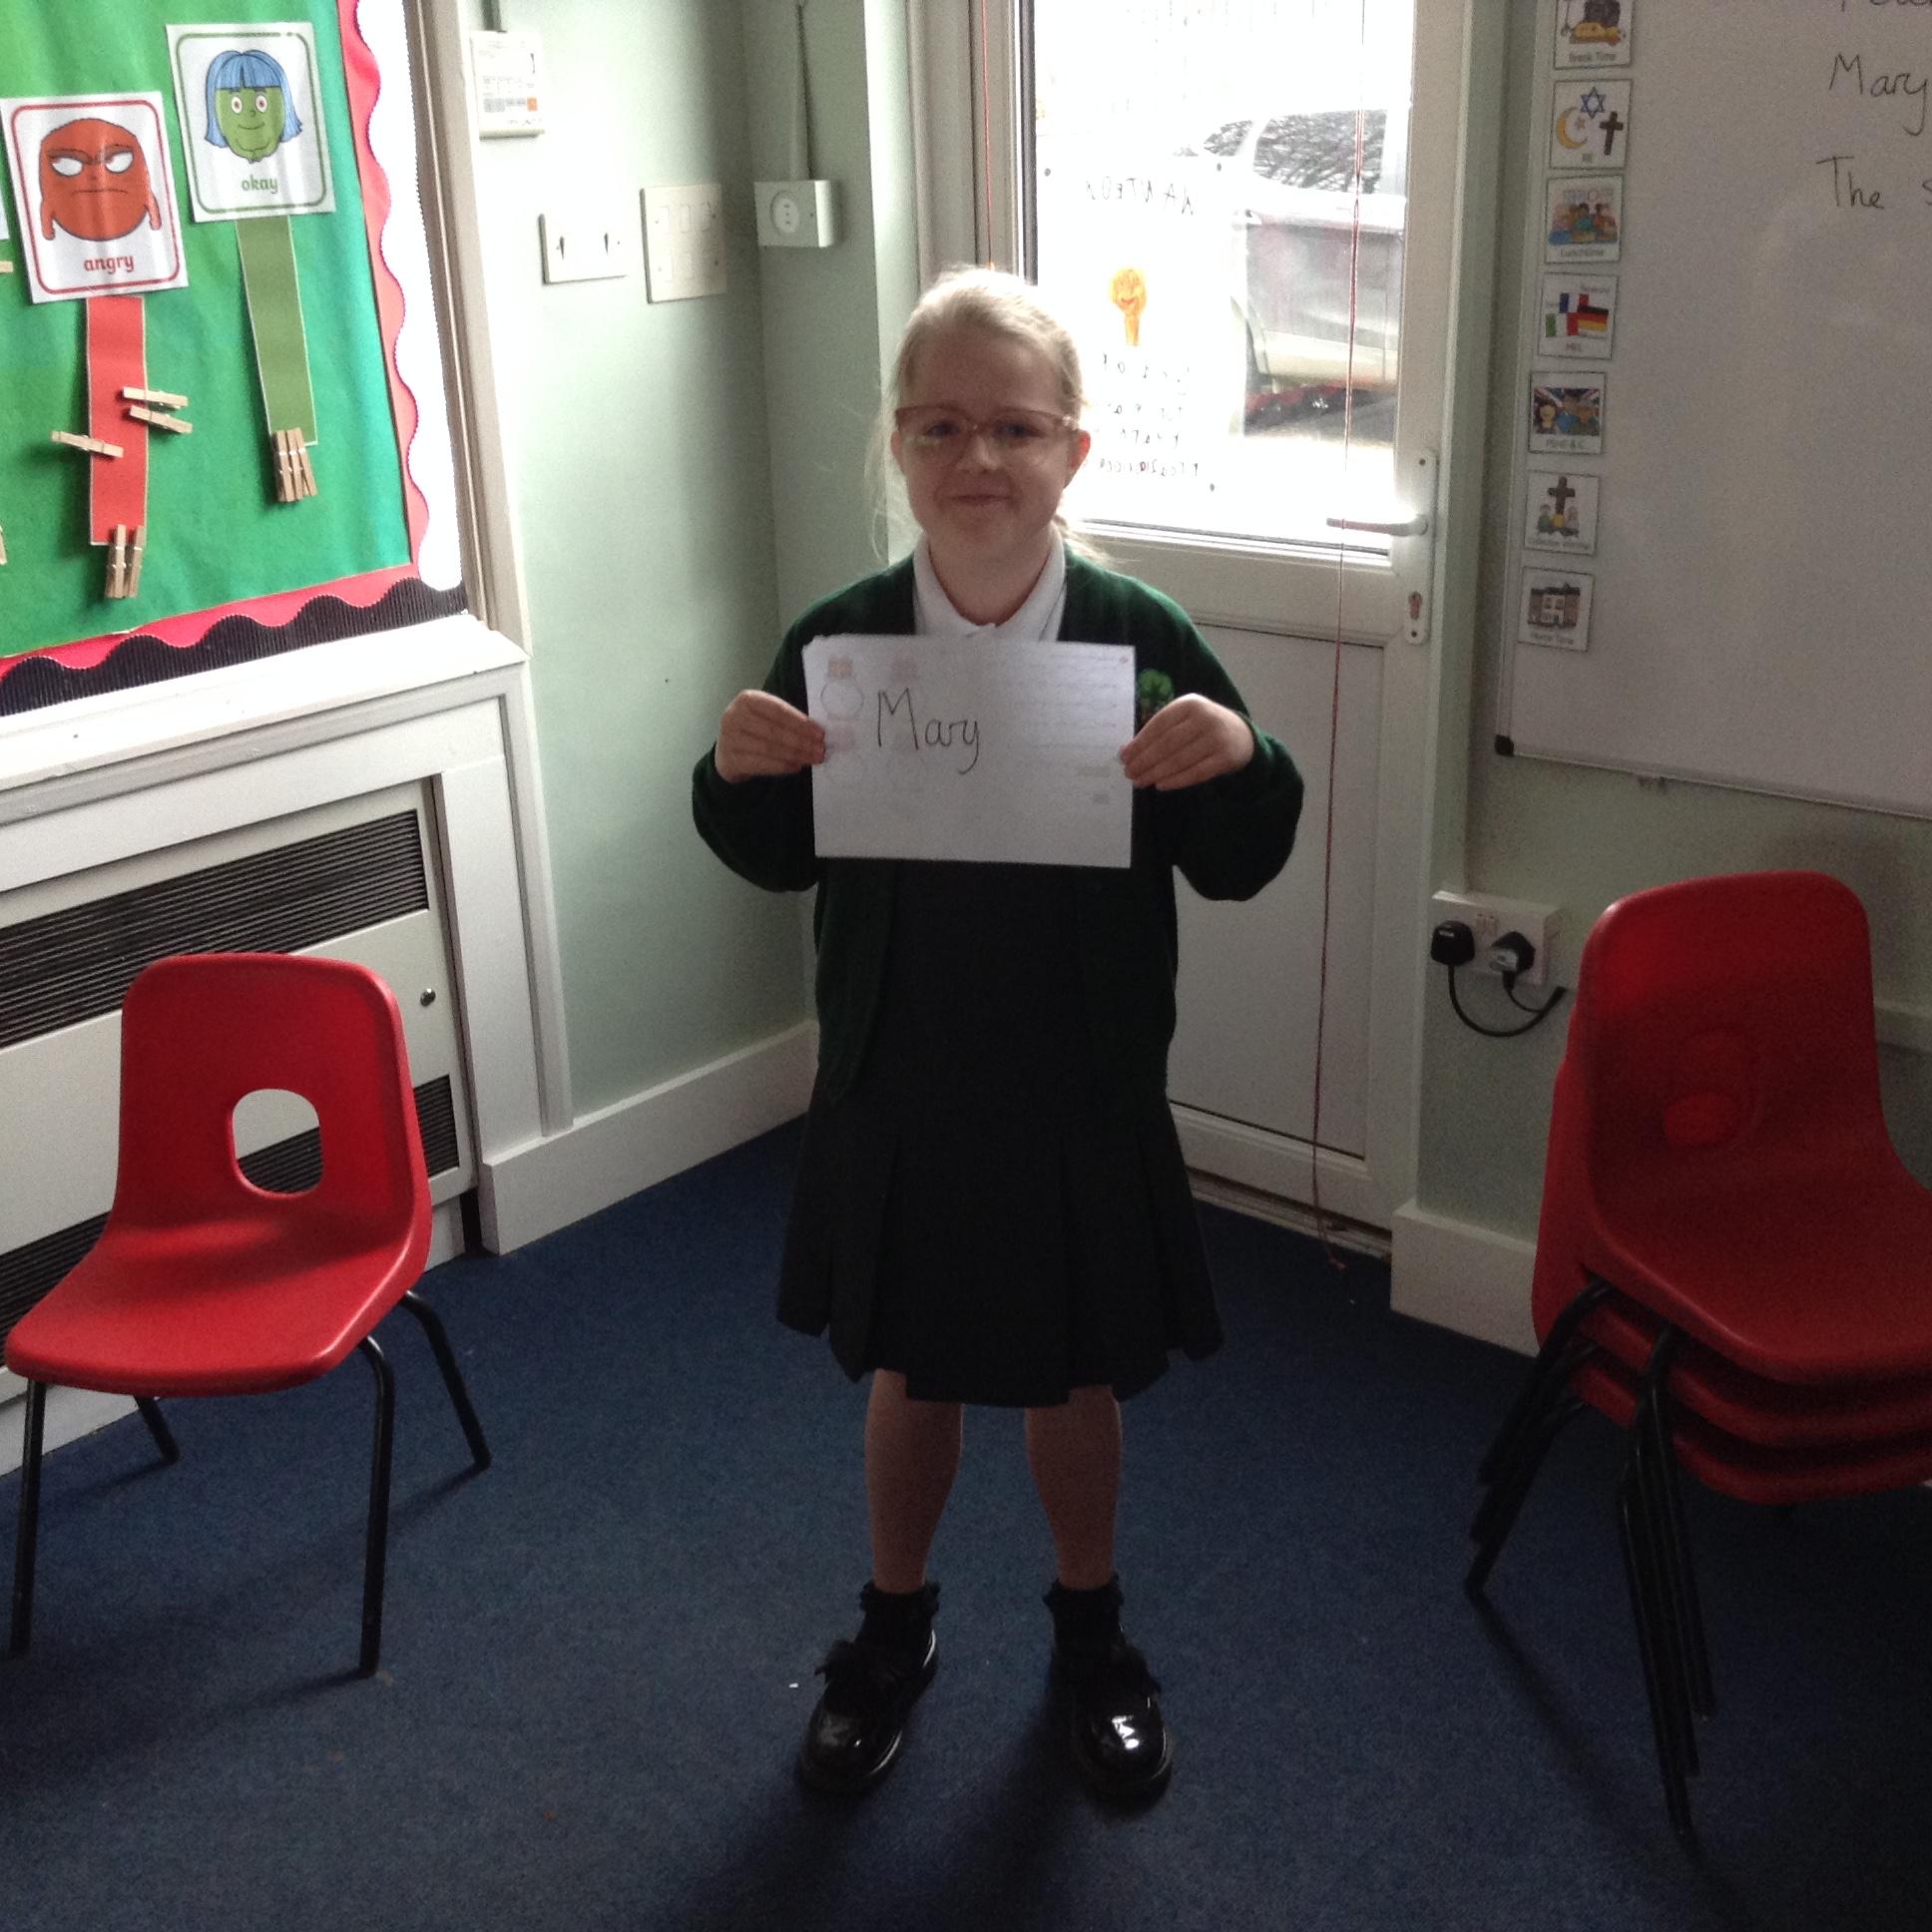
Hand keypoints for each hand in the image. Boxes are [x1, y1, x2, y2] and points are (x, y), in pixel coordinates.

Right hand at [715, 690, 825, 782]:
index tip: (820, 733)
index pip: (779, 711)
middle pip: (774, 731)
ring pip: (769, 749)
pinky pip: (761, 764)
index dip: (801, 723)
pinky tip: (796, 766)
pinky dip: (781, 766)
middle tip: (820, 750)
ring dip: (795, 755)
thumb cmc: (754, 728)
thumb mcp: (766, 715)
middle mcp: (735, 716)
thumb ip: (787, 719)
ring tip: (812, 759)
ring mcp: (730, 739)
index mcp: (748, 699)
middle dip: (801, 742)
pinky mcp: (730, 759)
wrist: (728, 749)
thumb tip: (816, 732)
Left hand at [1120, 694, 1254, 790]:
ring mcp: (1217, 738)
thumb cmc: (1202, 727)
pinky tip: (1161, 785)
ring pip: (1180, 760)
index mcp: (1189, 704)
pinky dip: (1176, 780)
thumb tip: (1127, 751)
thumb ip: (1158, 731)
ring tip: (1141, 781)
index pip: (1159, 724)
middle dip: (1145, 761)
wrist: (1241, 735)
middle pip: (1167, 744)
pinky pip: (1196, 773)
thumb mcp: (1183, 720)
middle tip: (1129, 773)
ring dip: (1156, 773)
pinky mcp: (1226, 758)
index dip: (1139, 742)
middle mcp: (1204, 718)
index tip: (1124, 757)